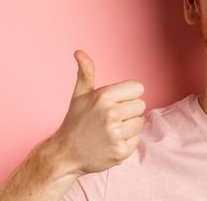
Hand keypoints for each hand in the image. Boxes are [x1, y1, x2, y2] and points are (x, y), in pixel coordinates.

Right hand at [50, 49, 146, 174]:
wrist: (65, 154)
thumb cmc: (75, 122)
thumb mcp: (79, 95)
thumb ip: (85, 72)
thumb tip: (79, 52)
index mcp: (103, 96)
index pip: (138, 88)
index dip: (127, 95)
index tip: (115, 103)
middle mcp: (111, 114)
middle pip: (141, 106)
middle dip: (128, 111)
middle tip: (110, 119)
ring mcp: (116, 134)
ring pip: (139, 123)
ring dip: (128, 128)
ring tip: (110, 131)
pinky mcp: (120, 152)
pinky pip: (136, 141)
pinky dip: (125, 143)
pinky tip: (110, 143)